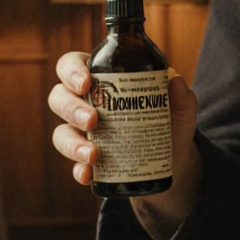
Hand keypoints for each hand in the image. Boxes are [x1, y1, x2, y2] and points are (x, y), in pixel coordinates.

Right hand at [48, 51, 202, 239]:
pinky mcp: (87, 160)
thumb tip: (175, 79)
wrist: (174, 159)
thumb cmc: (171, 121)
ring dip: (72, 143)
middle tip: (93, 120)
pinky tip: (88, 174)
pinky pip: (73, 165)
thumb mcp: (180, 107)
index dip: (71, 71)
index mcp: (103, 80)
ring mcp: (83, 133)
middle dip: (71, 109)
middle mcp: (86, 104)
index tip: (86, 83)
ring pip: (60, 133)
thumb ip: (180, 94)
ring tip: (93, 154)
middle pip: (59, 98)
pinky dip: (78, 170)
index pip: (72, 65)